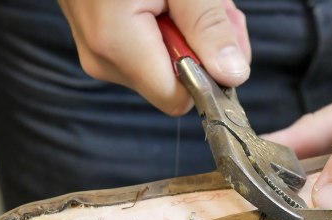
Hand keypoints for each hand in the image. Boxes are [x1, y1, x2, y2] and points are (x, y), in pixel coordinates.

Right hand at [58, 0, 250, 114]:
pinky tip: (169, 2)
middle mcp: (103, 58)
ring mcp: (99, 51)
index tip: (223, 39)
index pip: (179, 98)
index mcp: (117, 44)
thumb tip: (232, 74)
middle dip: (203, 48)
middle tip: (209, 5)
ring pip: (166, 67)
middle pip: (175, 84)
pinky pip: (149, 51)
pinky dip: (171, 29)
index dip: (209, 75)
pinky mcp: (102, 42)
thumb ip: (208, 25)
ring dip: (189, 35)